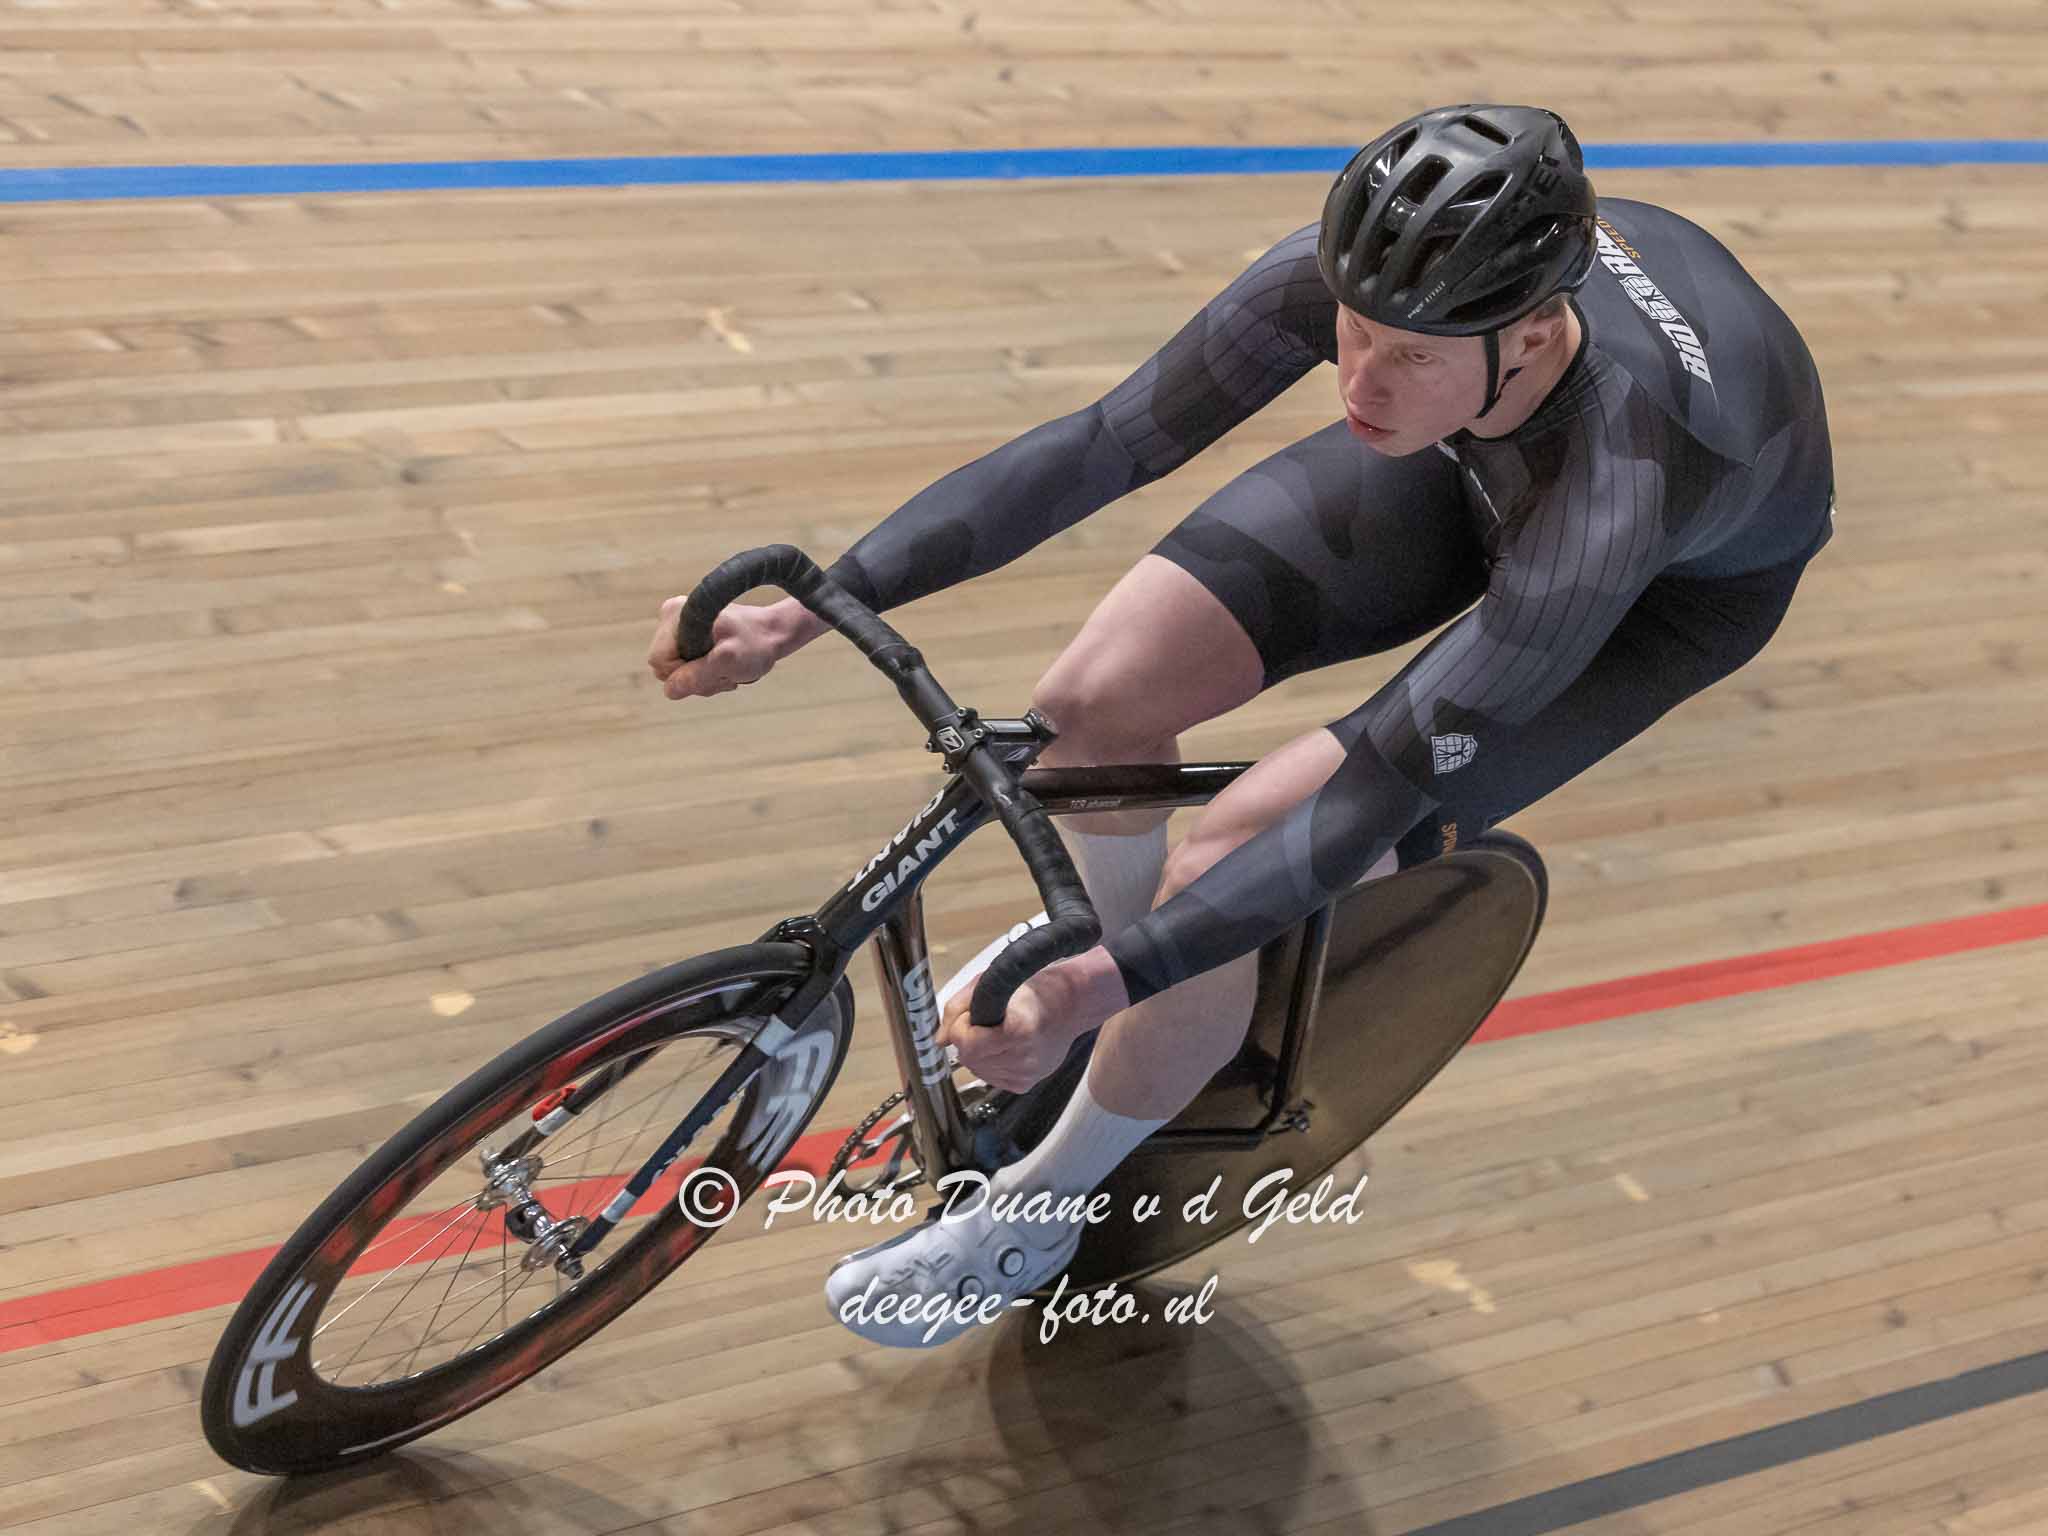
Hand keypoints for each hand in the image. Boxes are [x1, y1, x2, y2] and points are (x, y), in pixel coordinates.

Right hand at [648, 596, 813, 699]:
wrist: (772, 634)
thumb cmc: (755, 645)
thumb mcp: (729, 662)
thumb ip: (698, 675)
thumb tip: (670, 689)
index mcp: (675, 614)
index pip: (659, 661)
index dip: (684, 672)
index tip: (712, 664)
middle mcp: (671, 617)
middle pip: (665, 669)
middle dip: (695, 677)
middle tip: (723, 670)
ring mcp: (677, 628)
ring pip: (676, 673)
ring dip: (703, 678)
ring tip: (727, 667)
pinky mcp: (686, 637)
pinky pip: (684, 670)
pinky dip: (705, 674)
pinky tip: (723, 666)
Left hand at [936, 950, 1129, 1093]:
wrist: (1070, 1005)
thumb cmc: (1032, 990)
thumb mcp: (991, 983)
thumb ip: (958, 1008)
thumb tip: (940, 1041)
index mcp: (1019, 1029)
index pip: (967, 1044)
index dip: (962, 1027)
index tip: (972, 1014)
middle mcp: (1025, 1057)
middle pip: (970, 1059)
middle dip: (968, 1039)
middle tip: (984, 1022)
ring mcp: (1027, 1074)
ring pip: (978, 1070)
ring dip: (978, 1052)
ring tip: (996, 1033)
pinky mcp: (1026, 1084)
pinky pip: (991, 1078)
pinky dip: (990, 1063)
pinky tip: (1003, 1048)